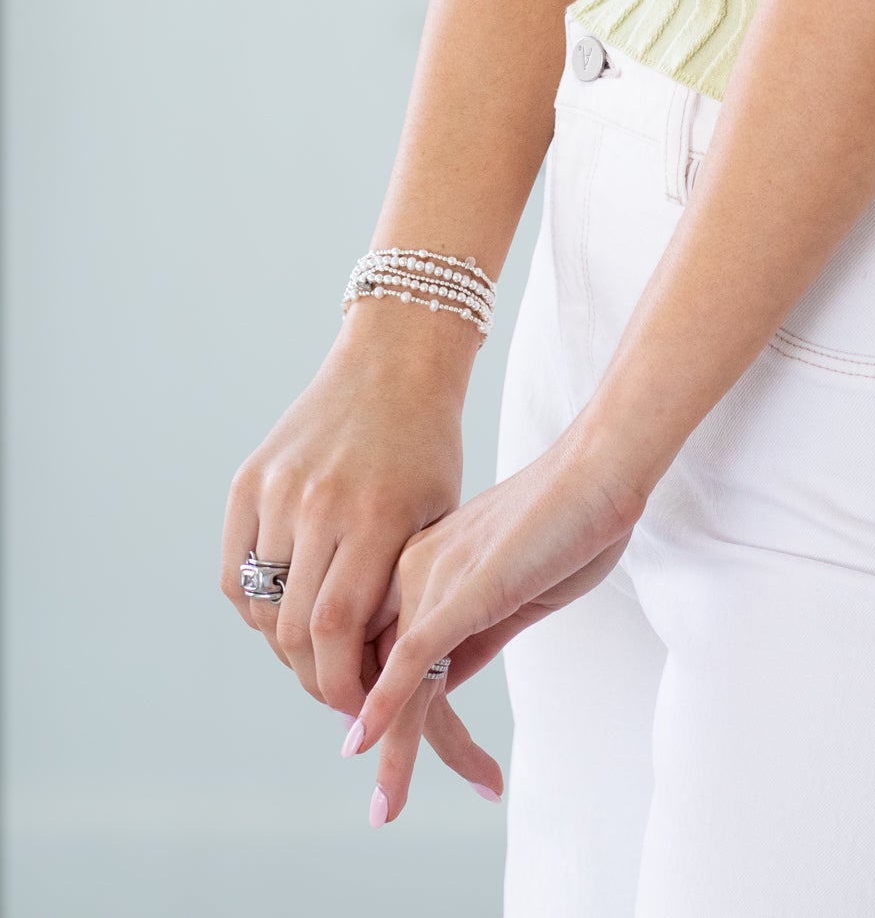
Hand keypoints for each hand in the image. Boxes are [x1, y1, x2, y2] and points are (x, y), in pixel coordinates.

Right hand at [221, 301, 501, 798]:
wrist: (393, 364)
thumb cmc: (428, 450)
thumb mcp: (436, 520)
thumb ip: (403, 594)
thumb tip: (384, 682)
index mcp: (376, 515)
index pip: (337, 630)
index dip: (341, 685)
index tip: (359, 711)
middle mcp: (318, 503)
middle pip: (293, 628)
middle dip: (314, 677)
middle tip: (336, 692)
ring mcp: (276, 490)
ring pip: (261, 606)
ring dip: (284, 647)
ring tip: (315, 654)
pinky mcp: (247, 482)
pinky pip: (237, 572)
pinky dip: (256, 606)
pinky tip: (285, 614)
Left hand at [339, 423, 642, 824]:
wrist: (602, 469)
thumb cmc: (571, 518)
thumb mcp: (513, 588)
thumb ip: (472, 633)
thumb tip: (443, 685)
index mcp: (419, 561)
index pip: (387, 654)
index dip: (388, 711)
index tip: (398, 762)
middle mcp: (409, 568)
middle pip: (380, 675)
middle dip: (391, 745)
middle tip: (391, 806)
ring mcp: (429, 579)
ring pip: (390, 682)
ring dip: (393, 755)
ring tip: (390, 809)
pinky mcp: (458, 594)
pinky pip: (411, 665)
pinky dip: (388, 713)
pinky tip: (369, 752)